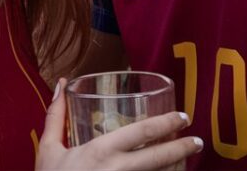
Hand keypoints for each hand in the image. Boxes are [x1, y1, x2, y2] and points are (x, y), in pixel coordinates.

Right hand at [36, 78, 203, 170]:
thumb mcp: (49, 149)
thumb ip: (56, 116)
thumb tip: (62, 84)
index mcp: (100, 152)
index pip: (142, 132)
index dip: (166, 123)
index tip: (183, 118)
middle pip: (159, 157)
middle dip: (183, 147)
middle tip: (197, 140)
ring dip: (176, 169)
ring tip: (186, 162)